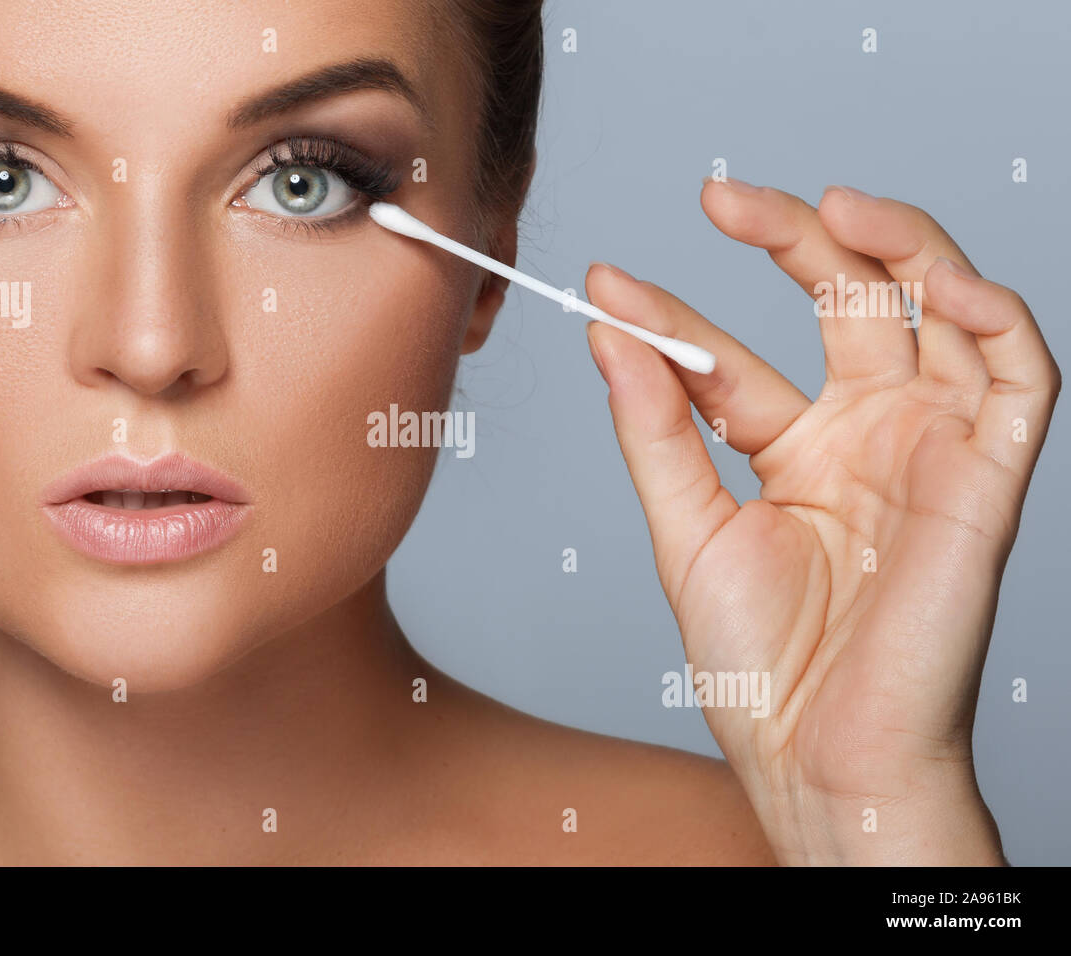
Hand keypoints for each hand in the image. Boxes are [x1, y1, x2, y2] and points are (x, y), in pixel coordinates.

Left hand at [584, 180, 1059, 864]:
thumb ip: (656, 429)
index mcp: (794, 453)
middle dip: (792, 238)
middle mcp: (865, 437)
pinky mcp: (988, 479)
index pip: (732, 358)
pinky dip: (994, 317)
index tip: (607, 283)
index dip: (673, 314)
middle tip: (720, 197)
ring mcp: (927, 450)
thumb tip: (611, 333)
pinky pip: (1020, 378)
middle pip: (846, 304)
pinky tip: (936, 280)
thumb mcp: (688, 530)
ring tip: (833, 204)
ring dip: (902, 246)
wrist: (818, 754)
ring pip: (939, 314)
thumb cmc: (759, 665)